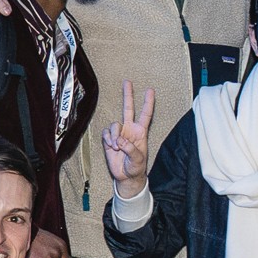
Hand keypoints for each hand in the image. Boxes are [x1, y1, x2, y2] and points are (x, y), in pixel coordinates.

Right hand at [100, 80, 156, 195]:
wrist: (126, 176)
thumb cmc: (136, 167)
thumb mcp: (138, 160)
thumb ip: (131, 149)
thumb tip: (120, 140)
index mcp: (141, 132)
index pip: (145, 114)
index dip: (148, 103)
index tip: (150, 91)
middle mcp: (130, 130)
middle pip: (128, 108)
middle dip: (128, 95)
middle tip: (127, 82)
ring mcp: (119, 133)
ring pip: (114, 124)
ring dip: (114, 135)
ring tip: (117, 146)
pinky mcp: (110, 139)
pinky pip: (106, 133)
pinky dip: (108, 139)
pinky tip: (112, 146)